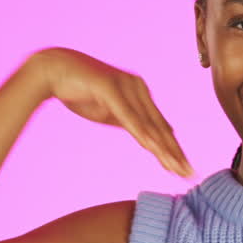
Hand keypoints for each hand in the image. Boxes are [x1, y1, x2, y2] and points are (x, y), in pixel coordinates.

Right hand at [30, 48, 193, 177]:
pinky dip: (142, 133)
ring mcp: (126, 86)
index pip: (160, 126)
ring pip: (148, 124)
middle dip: (175, 153)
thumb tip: (145, 138)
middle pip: (160, 127)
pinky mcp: (110, 87)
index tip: (185, 169)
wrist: (52, 69)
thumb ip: (128, 122)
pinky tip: (153, 148)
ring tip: (176, 167)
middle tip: (190, 174)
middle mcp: (138, 88)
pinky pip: (129, 116)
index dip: (173, 149)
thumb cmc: (80, 91)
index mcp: (140, 93)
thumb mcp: (109, 113)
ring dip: (163, 148)